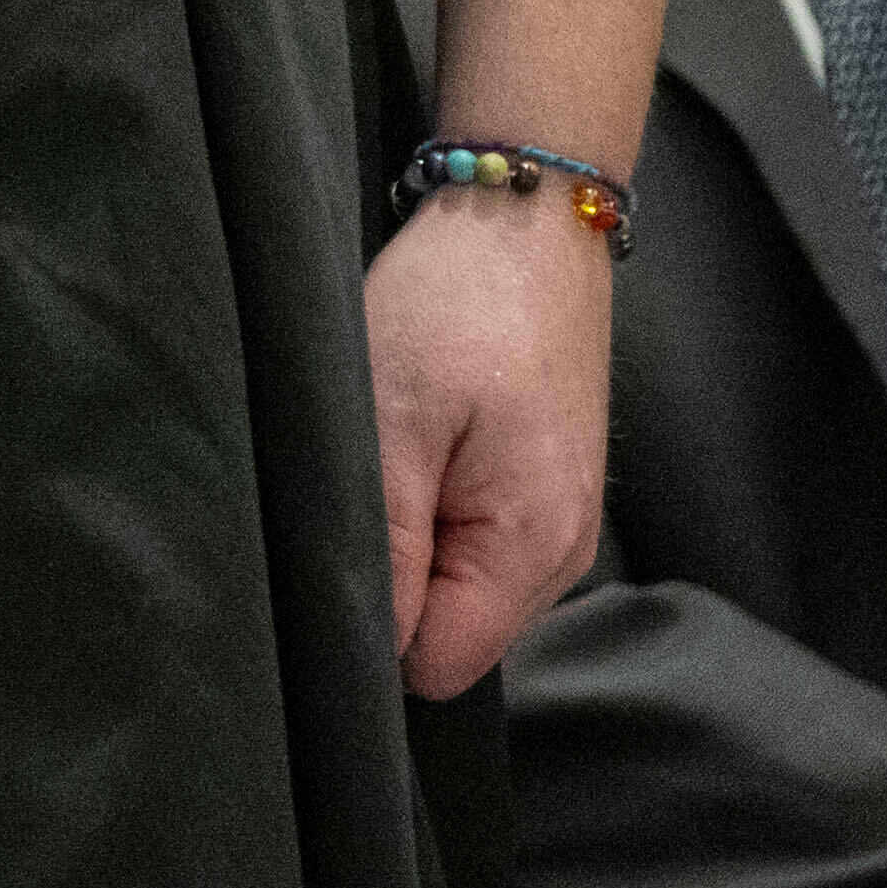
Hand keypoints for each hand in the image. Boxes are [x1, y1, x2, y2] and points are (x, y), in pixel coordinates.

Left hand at [366, 188, 617, 696]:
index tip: (325, 561)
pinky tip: (408, 447)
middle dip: (385, 582)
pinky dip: (428, 508)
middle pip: (448, 632)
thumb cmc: (455, 307)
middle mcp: (561, 555)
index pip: (437, 667)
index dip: (369, 634)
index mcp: (532, 551)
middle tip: (349, 485)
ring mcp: (557, 522)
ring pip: (455, 587)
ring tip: (381, 453)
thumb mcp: (390, 421)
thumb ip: (386, 545)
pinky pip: (471, 541)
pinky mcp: (541, 488)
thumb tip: (372, 650)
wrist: (525, 220)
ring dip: (404, 540)